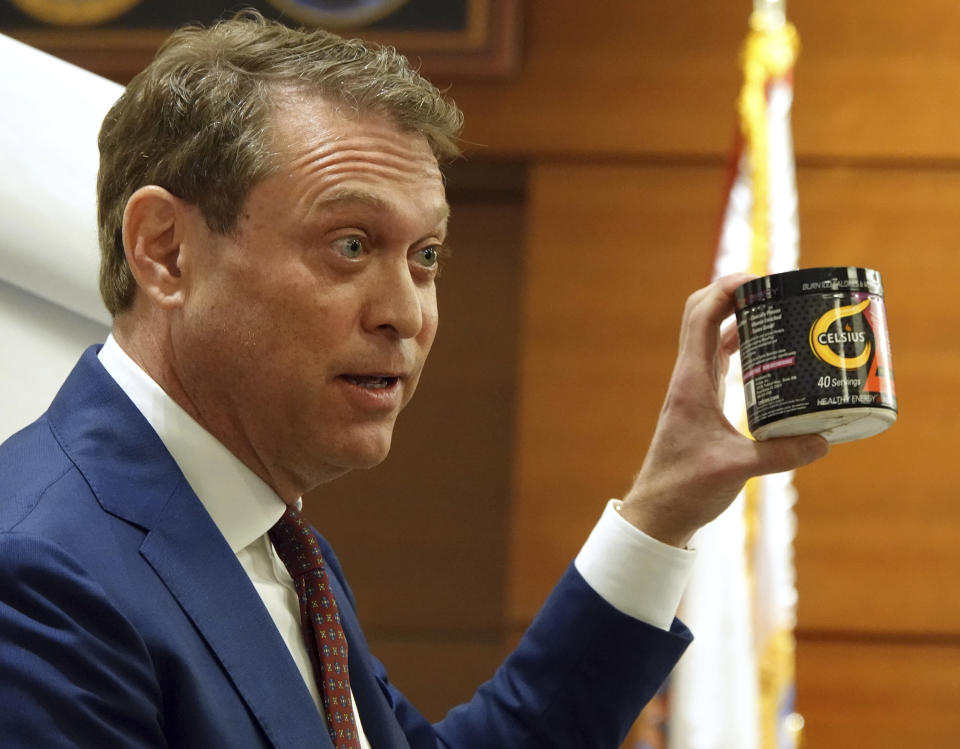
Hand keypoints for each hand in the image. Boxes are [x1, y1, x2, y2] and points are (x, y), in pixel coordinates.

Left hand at [618, 273, 828, 546]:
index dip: (727, 289)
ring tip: (775, 312)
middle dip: (734, 293)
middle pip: (702, 315)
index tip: (761, 279)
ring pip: (709, 335)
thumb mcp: (736, 469)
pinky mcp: (701, 402)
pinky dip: (738, 346)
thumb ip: (780, 454)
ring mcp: (693, 388)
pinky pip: (718, 360)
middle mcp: (689, 378)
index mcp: (691, 382)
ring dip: (736, 317)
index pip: (701, 316)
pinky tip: (766, 354)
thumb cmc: (685, 488)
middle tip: (774, 290)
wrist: (658, 510)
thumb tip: (824, 441)